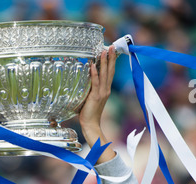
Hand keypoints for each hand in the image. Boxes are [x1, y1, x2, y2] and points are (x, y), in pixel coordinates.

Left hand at [79, 45, 116, 161]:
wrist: (91, 124)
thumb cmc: (88, 113)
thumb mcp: (90, 99)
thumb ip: (89, 90)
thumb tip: (83, 80)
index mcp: (106, 90)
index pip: (109, 73)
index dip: (111, 62)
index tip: (111, 51)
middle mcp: (106, 90)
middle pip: (110, 71)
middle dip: (111, 58)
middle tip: (112, 46)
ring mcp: (102, 93)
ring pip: (105, 74)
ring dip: (105, 62)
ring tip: (105, 51)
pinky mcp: (96, 96)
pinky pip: (96, 82)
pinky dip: (94, 73)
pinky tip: (93, 65)